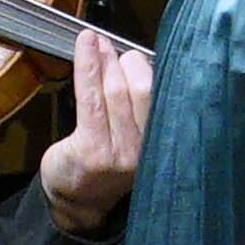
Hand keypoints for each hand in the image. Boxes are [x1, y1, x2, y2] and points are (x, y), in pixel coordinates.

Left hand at [41, 34, 153, 235]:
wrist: (78, 202)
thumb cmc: (106, 165)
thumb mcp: (137, 143)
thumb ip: (144, 112)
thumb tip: (142, 64)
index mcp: (162, 144)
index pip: (166, 97)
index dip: (154, 68)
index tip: (139, 53)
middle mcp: (146, 149)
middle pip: (144, 90)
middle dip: (130, 63)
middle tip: (116, 51)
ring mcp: (119, 150)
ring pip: (116, 91)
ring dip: (105, 60)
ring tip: (96, 42)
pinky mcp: (91, 146)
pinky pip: (90, 97)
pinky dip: (87, 65)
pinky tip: (86, 45)